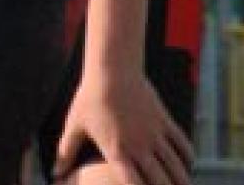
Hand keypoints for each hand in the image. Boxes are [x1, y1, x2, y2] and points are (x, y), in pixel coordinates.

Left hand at [53, 68, 193, 184]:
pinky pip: (181, 142)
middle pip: (159, 179)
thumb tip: (54, 173)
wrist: (112, 69)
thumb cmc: (89, 97)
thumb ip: (66, 152)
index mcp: (116, 151)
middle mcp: (138, 146)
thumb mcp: (74, 126)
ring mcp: (154, 133)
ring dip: (181, 179)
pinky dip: (187, 156)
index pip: (132, 183)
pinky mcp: (164, 120)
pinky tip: (189, 164)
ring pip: (174, 164)